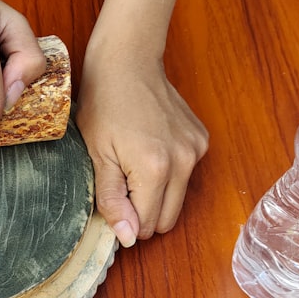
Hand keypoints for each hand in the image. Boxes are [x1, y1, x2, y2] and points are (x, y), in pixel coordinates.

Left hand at [76, 54, 207, 246]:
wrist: (127, 60)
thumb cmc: (104, 103)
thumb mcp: (97, 154)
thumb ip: (111, 199)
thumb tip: (127, 238)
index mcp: (155, 169)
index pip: (146, 225)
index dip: (125, 219)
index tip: (111, 197)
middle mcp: (184, 162)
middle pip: (167, 220)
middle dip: (143, 212)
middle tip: (120, 183)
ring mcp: (196, 150)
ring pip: (178, 200)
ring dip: (156, 194)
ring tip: (133, 163)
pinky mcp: (201, 140)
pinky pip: (185, 175)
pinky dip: (168, 173)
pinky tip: (149, 148)